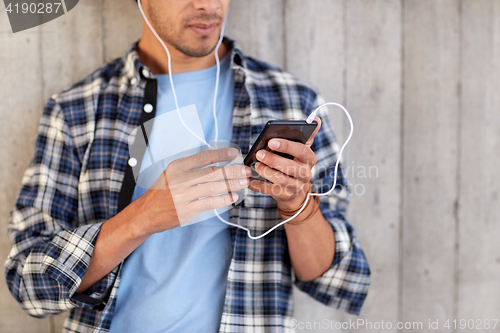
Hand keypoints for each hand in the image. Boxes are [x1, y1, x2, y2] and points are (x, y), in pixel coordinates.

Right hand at [134, 147, 251, 234]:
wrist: (146, 214)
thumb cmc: (162, 192)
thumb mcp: (172, 174)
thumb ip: (192, 168)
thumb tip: (218, 163)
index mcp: (176, 167)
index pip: (203, 157)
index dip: (221, 154)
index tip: (234, 153)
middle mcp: (180, 180)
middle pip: (212, 172)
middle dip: (232, 170)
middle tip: (245, 170)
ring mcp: (183, 196)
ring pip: (213, 187)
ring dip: (231, 184)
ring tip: (244, 182)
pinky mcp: (187, 210)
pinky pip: (210, 203)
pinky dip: (223, 199)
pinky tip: (233, 197)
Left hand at [248, 116, 321, 209]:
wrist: (296, 190)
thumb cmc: (295, 163)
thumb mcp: (301, 149)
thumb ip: (307, 134)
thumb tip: (316, 118)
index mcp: (309, 159)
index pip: (301, 150)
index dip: (286, 146)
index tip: (271, 141)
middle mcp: (305, 173)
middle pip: (291, 167)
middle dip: (273, 160)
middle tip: (259, 153)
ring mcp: (296, 186)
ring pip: (281, 180)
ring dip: (266, 172)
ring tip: (256, 165)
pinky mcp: (285, 196)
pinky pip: (270, 191)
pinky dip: (258, 185)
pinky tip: (249, 180)